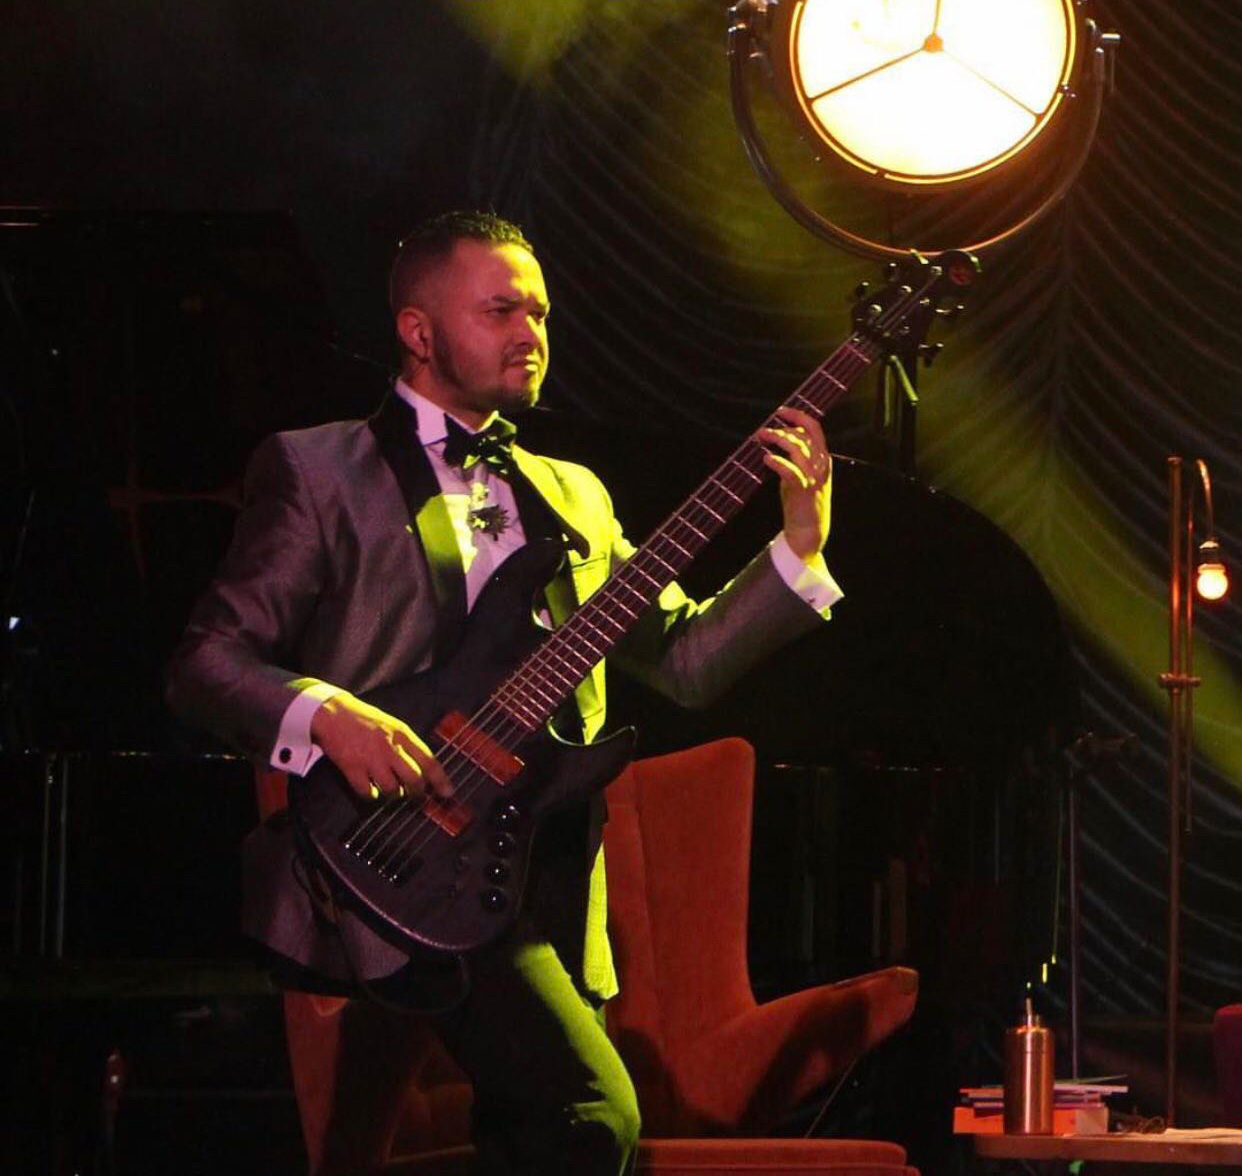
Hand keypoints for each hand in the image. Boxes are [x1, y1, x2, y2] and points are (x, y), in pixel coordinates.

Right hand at [310, 692, 453, 801]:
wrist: (333, 713)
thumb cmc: (366, 721)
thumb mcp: (393, 726)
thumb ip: (408, 746)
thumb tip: (426, 770)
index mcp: (402, 735)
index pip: (428, 760)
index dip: (440, 780)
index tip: (448, 793)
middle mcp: (389, 747)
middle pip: (413, 779)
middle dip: (418, 793)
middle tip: (417, 797)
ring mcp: (370, 759)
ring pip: (392, 789)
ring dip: (394, 795)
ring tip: (391, 790)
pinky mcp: (351, 768)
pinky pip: (367, 792)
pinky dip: (371, 795)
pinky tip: (371, 790)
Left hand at [756, 406, 831, 560]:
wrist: (809, 530)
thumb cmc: (802, 501)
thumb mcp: (802, 474)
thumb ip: (796, 457)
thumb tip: (781, 437)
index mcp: (823, 458)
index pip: (815, 428)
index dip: (798, 416)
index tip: (781, 411)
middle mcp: (821, 465)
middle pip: (804, 436)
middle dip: (782, 429)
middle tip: (762, 431)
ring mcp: (814, 477)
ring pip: (798, 449)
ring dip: (777, 440)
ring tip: (761, 438)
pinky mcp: (803, 490)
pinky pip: (791, 471)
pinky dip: (778, 462)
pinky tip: (766, 458)